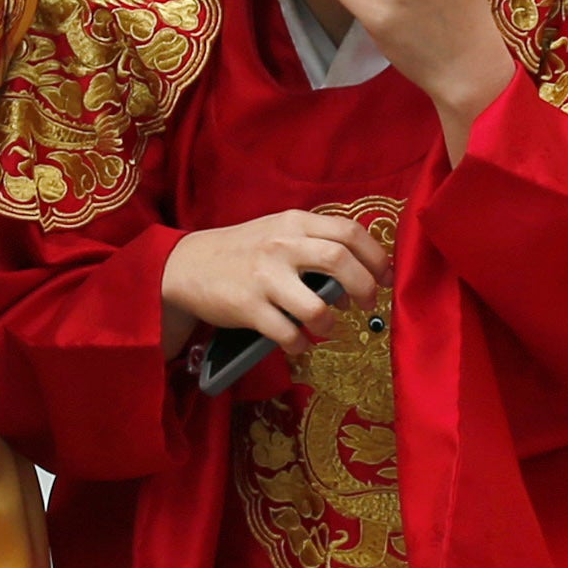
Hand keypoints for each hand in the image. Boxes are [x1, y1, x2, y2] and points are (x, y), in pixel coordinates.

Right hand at [162, 209, 392, 354]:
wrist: (183, 266)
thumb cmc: (241, 251)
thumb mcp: (276, 231)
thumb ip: (314, 241)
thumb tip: (362, 274)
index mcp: (292, 222)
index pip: (349, 231)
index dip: (377, 257)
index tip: (385, 277)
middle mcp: (280, 245)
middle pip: (341, 262)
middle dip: (365, 288)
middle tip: (366, 304)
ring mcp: (263, 277)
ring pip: (318, 307)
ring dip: (331, 324)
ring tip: (325, 327)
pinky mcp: (247, 307)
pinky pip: (289, 334)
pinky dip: (300, 344)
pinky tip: (296, 341)